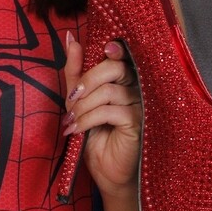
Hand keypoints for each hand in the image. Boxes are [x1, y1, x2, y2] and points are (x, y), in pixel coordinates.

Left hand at [62, 34, 141, 192]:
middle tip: (71, 99)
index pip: (122, 56)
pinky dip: (88, 119)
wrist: (106, 172)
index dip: (113, 49)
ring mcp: (141, 106)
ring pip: (109, 91)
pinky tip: (78, 130)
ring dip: (83, 105)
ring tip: (71, 120)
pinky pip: (110, 111)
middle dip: (87, 80)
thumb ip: (75, 72)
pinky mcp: (139, 123)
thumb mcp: (79, 100)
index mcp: (125, 80)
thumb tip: (70, 38)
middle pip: (115, 68)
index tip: (102, 50)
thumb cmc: (96, 136)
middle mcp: (137, 89)